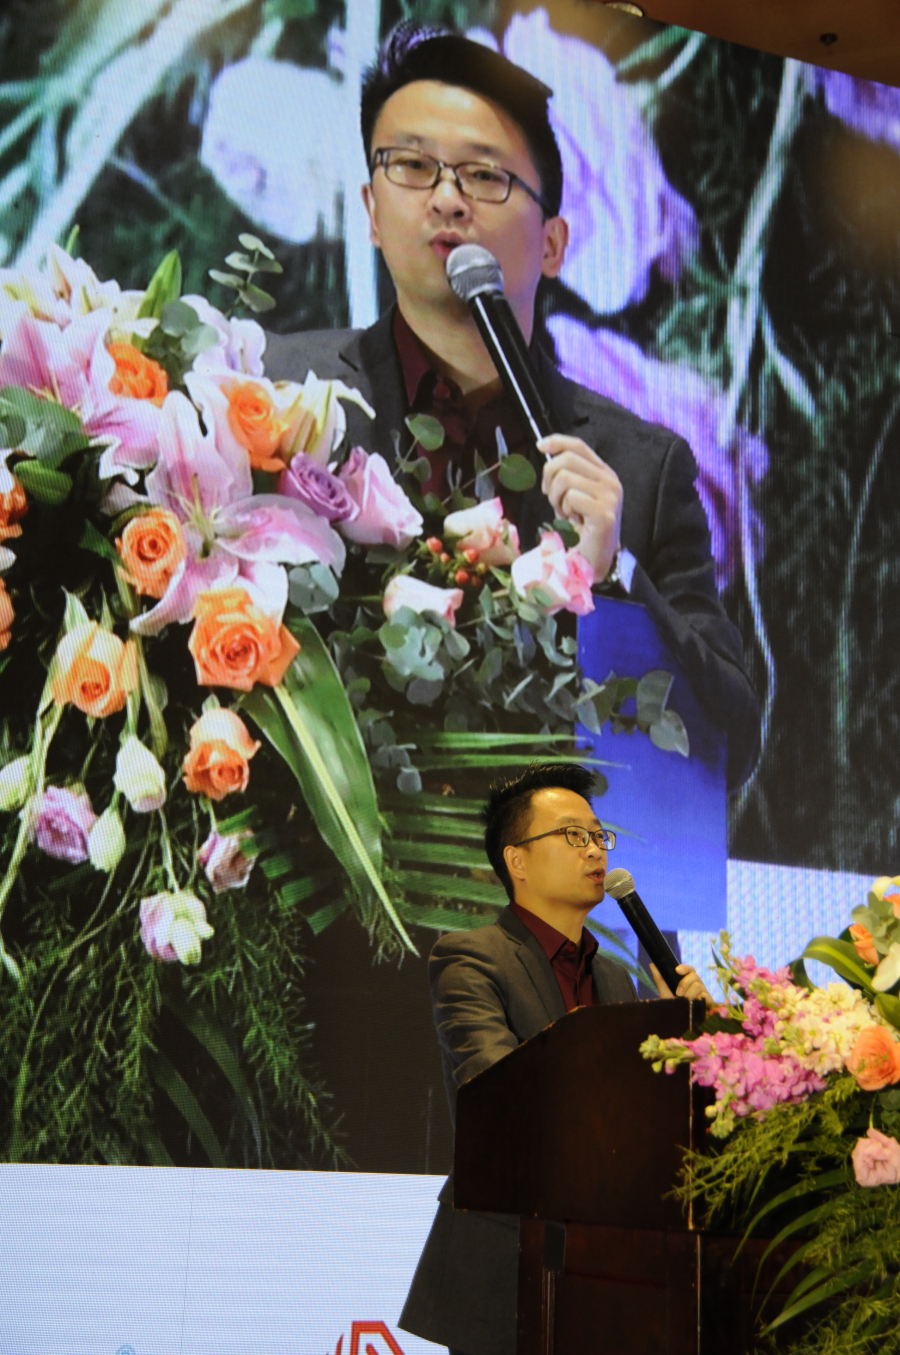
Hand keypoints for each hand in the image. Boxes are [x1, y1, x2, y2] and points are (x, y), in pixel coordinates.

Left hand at [538, 434, 622, 582]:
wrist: (595, 561)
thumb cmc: (582, 530)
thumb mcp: (573, 496)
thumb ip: (567, 475)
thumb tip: (545, 450)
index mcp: (604, 474)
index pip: (579, 446)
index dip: (557, 441)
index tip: (539, 446)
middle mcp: (610, 481)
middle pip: (567, 460)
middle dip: (550, 478)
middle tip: (552, 499)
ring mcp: (610, 496)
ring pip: (566, 478)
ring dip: (556, 498)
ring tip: (565, 513)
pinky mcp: (604, 513)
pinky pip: (571, 498)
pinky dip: (565, 510)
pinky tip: (573, 522)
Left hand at [650, 962, 714, 1006]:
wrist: (680, 1024)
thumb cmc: (673, 1007)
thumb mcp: (665, 993)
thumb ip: (660, 979)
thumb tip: (652, 964)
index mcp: (687, 980)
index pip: (689, 969)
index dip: (684, 968)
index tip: (677, 970)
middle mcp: (696, 984)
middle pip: (694, 976)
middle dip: (684, 983)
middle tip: (678, 993)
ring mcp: (703, 993)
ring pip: (698, 985)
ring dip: (689, 993)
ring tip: (684, 1002)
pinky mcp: (709, 1002)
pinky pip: (705, 995)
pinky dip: (697, 999)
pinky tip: (693, 1005)